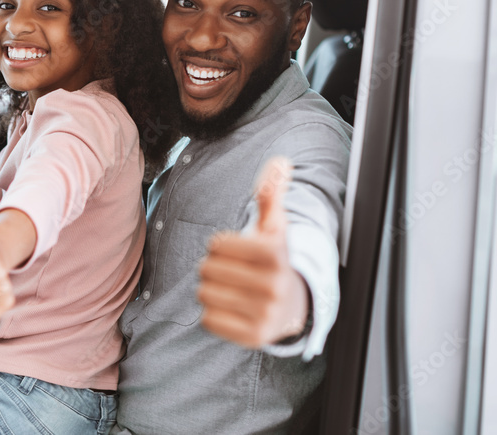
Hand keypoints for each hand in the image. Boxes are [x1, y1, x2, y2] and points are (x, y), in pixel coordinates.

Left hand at [197, 157, 309, 347]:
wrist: (292, 306)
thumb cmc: (272, 259)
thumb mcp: (273, 227)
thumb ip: (270, 194)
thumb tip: (279, 161)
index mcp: (274, 254)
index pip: (215, 245)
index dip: (221, 246)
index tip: (239, 252)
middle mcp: (273, 285)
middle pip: (206, 270)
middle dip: (215, 268)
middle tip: (235, 273)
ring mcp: (265, 314)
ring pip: (204, 294)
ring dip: (212, 290)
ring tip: (234, 290)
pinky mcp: (253, 337)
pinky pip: (208, 320)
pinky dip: (214, 314)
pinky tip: (234, 309)